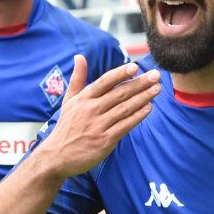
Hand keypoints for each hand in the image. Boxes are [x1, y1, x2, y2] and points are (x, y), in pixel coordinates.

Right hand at [35, 56, 160, 178]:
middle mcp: (91, 110)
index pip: (104, 82)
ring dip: (143, 98)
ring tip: (157, 89)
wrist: (57, 156)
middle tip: (156, 76)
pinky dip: (138, 116)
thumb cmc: (66, 126)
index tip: (135, 67)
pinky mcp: (105, 140)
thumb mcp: (68, 100)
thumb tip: (79, 56)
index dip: (120, 74)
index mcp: (83, 99)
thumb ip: (77, 78)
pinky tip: (149, 108)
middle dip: (140, 84)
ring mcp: (98, 125)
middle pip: (119, 94)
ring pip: (125, 108)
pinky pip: (125, 125)